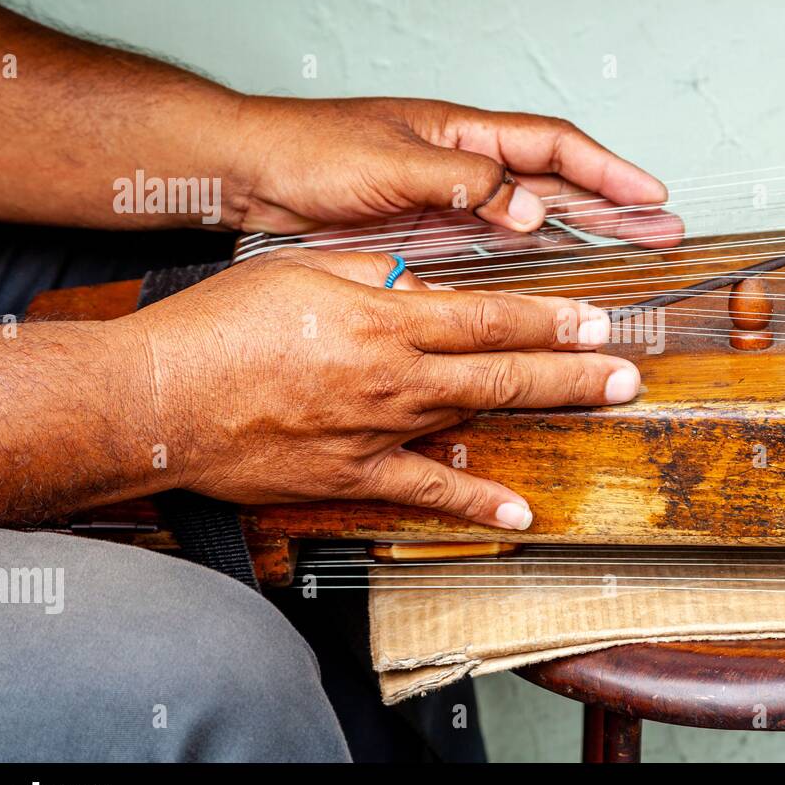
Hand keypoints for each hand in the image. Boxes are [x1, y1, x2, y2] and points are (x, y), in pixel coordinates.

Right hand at [123, 247, 640, 529]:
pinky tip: (520, 513)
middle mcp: (393, 377)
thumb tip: (424, 285)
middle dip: (574, 365)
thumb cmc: (217, 328)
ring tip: (600, 404)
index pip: (487, 316)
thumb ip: (371, 275)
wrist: (156, 401)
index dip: (549, 317)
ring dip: (544, 409)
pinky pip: (427, 492)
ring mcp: (378, 431)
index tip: (596, 316)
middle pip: (502, 369)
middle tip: (628, 365)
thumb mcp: (299, 270)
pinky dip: (476, 504)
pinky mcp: (353, 476)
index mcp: (381, 319)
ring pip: (478, 418)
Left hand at [225, 96, 683, 247]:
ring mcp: (448, 200)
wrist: (249, 175)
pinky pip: (492, 249)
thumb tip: (531, 209)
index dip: (607, 171)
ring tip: (630, 256)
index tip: (651, 196)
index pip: (553, 146)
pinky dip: (528, 263)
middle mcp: (464, 166)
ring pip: (532, 218)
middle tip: (665, 232)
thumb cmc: (310, 153)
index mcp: (463, 134)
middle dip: (613, 207)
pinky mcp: (426, 233)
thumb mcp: (391, 165)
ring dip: (581, 236)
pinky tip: (548, 283)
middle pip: (557, 182)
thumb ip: (463, 186)